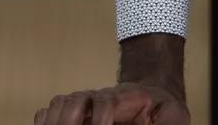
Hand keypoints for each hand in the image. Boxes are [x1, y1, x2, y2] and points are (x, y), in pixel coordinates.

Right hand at [33, 82, 187, 124]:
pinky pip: (51, 110)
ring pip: (60, 103)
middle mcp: (100, 97)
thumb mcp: (173, 118)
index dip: (100, 119)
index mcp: (124, 98)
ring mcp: (85, 103)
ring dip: (54, 121)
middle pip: (75, 100)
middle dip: (69, 121)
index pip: (105, 102)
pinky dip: (44, 121)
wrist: (154, 96)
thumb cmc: (164, 111)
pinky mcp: (75, 112)